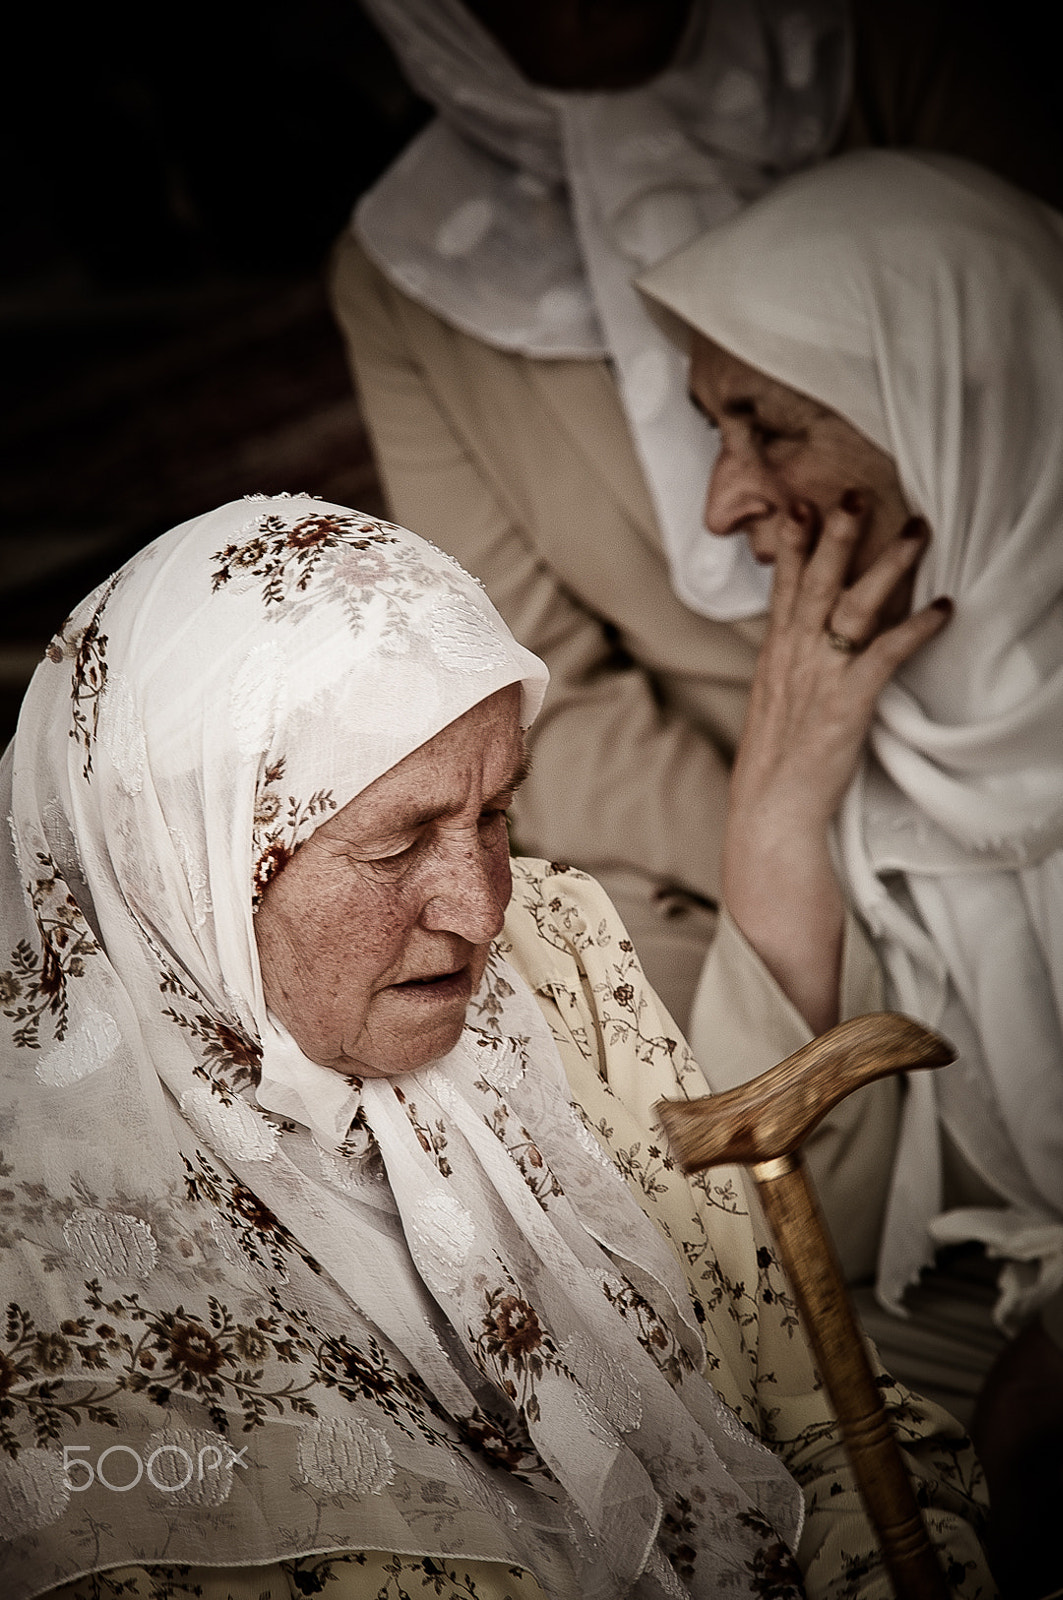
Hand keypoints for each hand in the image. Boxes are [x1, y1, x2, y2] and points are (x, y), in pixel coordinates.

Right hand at [722, 494, 950, 1031]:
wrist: (769, 821)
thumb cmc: (774, 776)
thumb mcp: (775, 714)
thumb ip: (789, 677)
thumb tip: (804, 654)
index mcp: (774, 661)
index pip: (782, 590)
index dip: (793, 546)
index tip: (802, 505)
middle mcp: (791, 660)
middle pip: (815, 582)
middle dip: (836, 534)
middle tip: (855, 491)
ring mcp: (816, 680)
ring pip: (851, 606)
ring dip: (886, 564)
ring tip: (917, 530)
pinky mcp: (845, 706)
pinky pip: (884, 655)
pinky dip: (915, 627)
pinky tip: (943, 606)